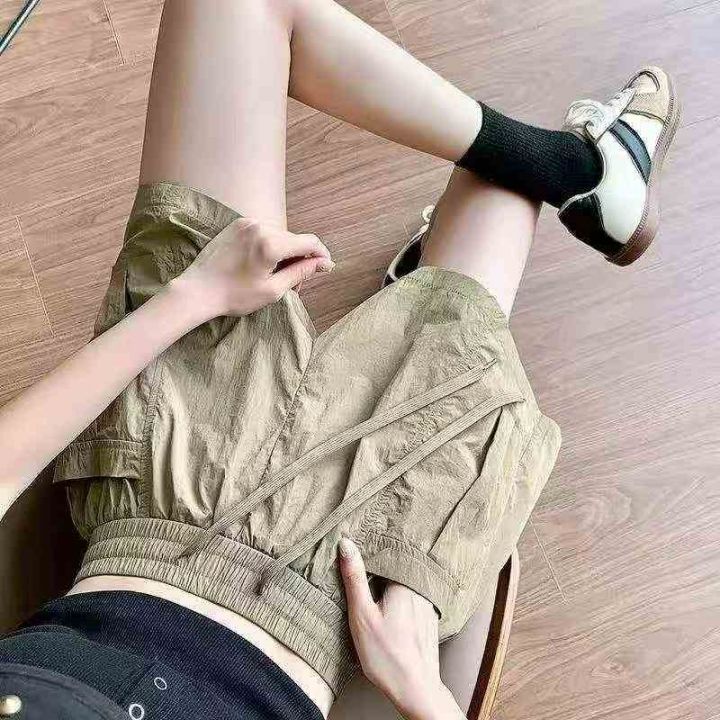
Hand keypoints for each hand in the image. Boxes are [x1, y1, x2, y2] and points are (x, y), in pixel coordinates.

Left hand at [173, 217, 333, 318]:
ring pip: (280, 235)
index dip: (321, 255)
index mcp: (270, 243)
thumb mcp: (273, 290)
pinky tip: (263, 264)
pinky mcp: (237, 225)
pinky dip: (270, 245)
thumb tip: (323, 263)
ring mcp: (247, 223)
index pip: (309, 242)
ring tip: (276, 275)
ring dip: (285, 252)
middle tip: (295, 284)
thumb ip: (301, 272)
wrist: (198, 291)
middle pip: (294, 239)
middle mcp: (260, 226)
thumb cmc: (234, 295)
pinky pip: (264, 232)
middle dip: (301, 258)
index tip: (326, 268)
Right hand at [338, 538, 464, 719]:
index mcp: (405, 582)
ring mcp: (427, 603)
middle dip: (379, 570)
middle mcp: (421, 588)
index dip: (370, 553)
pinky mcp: (429, 617)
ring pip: (404, 584)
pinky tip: (389, 612)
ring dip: (390, 585)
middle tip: (360, 575)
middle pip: (395, 569)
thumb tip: (346, 543)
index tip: (355, 549)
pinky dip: (399, 600)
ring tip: (373, 591)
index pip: (387, 554)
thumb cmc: (386, 655)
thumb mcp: (362, 614)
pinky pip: (411, 598)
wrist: (415, 689)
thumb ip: (354, 577)